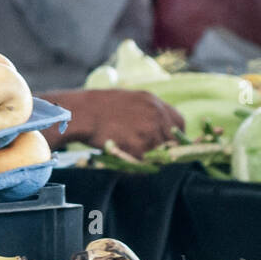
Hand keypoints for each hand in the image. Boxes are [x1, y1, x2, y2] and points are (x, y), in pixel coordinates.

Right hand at [42, 89, 184, 155]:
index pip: (179, 122)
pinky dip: (133, 160)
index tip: (165, 140)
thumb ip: (146, 110)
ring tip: (125, 146)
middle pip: (171, 140)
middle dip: (160, 146)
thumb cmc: (97, 106)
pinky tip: (120, 150)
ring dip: (146, 154)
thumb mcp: (127, 99)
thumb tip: (157, 127)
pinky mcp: (140, 147)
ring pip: (158, 152)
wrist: (81, 113)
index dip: (173, 134)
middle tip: (142, 148)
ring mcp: (150, 131)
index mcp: (153, 102)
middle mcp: (156, 115)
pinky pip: (143, 161)